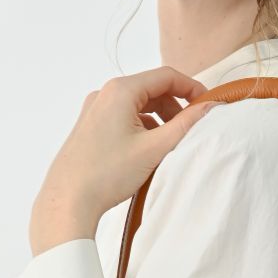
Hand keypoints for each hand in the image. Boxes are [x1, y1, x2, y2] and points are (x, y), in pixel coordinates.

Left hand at [28, 66, 220, 254]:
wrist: (68, 200)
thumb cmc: (107, 174)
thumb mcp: (155, 148)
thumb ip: (186, 125)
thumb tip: (209, 107)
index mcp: (120, 91)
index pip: (166, 76)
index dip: (191, 88)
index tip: (207, 106)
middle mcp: (104, 94)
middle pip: (152, 89)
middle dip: (175, 107)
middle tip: (190, 129)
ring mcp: (95, 110)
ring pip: (138, 104)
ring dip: (159, 119)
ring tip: (169, 144)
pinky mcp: (90, 126)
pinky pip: (124, 117)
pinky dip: (142, 127)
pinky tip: (147, 151)